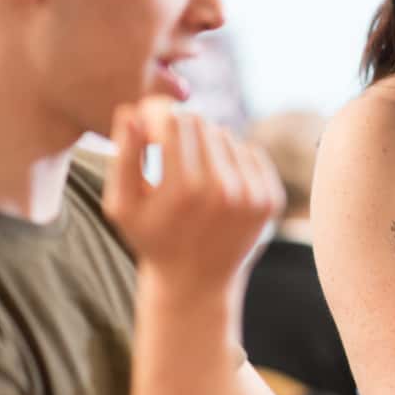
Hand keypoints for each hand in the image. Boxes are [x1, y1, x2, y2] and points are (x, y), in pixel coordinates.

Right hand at [101, 97, 283, 293]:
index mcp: (183, 190)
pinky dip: (232, 160)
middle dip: (182, 131)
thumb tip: (132, 112)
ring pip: (226, 136)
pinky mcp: (271, 198)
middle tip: (169, 152)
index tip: (151, 132)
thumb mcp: (123, 206)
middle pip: (202, 124)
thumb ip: (124, 158)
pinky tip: (217, 183)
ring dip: (207, 146)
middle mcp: (223, 189)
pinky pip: (251, 152)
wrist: (197, 282)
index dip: (159, 119)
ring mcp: (252, 194)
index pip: (175, 121)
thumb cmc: (152, 239)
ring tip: (192, 174)